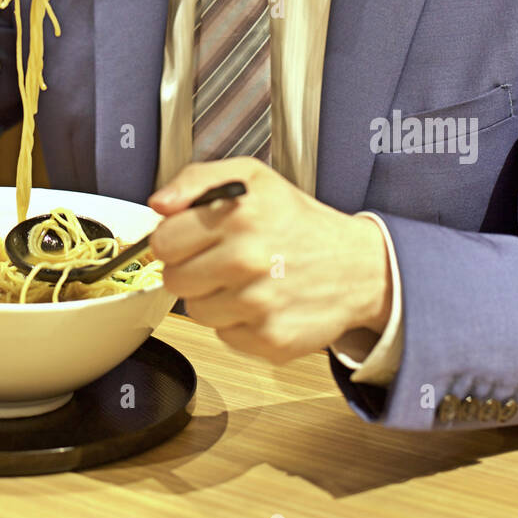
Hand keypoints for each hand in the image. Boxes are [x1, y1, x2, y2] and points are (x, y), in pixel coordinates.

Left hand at [148, 157, 392, 364]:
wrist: (358, 267)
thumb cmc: (299, 221)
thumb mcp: (251, 177)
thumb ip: (196, 180)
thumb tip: (159, 205)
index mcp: (239, 214)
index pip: (163, 241)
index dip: (174, 239)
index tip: (191, 237)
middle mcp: (248, 259)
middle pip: (173, 279)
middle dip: (190, 269)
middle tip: (220, 258)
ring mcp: (259, 304)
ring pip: (195, 311)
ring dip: (213, 297)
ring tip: (245, 280)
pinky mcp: (270, 340)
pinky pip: (223, 336)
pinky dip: (237, 323)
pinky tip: (262, 302)